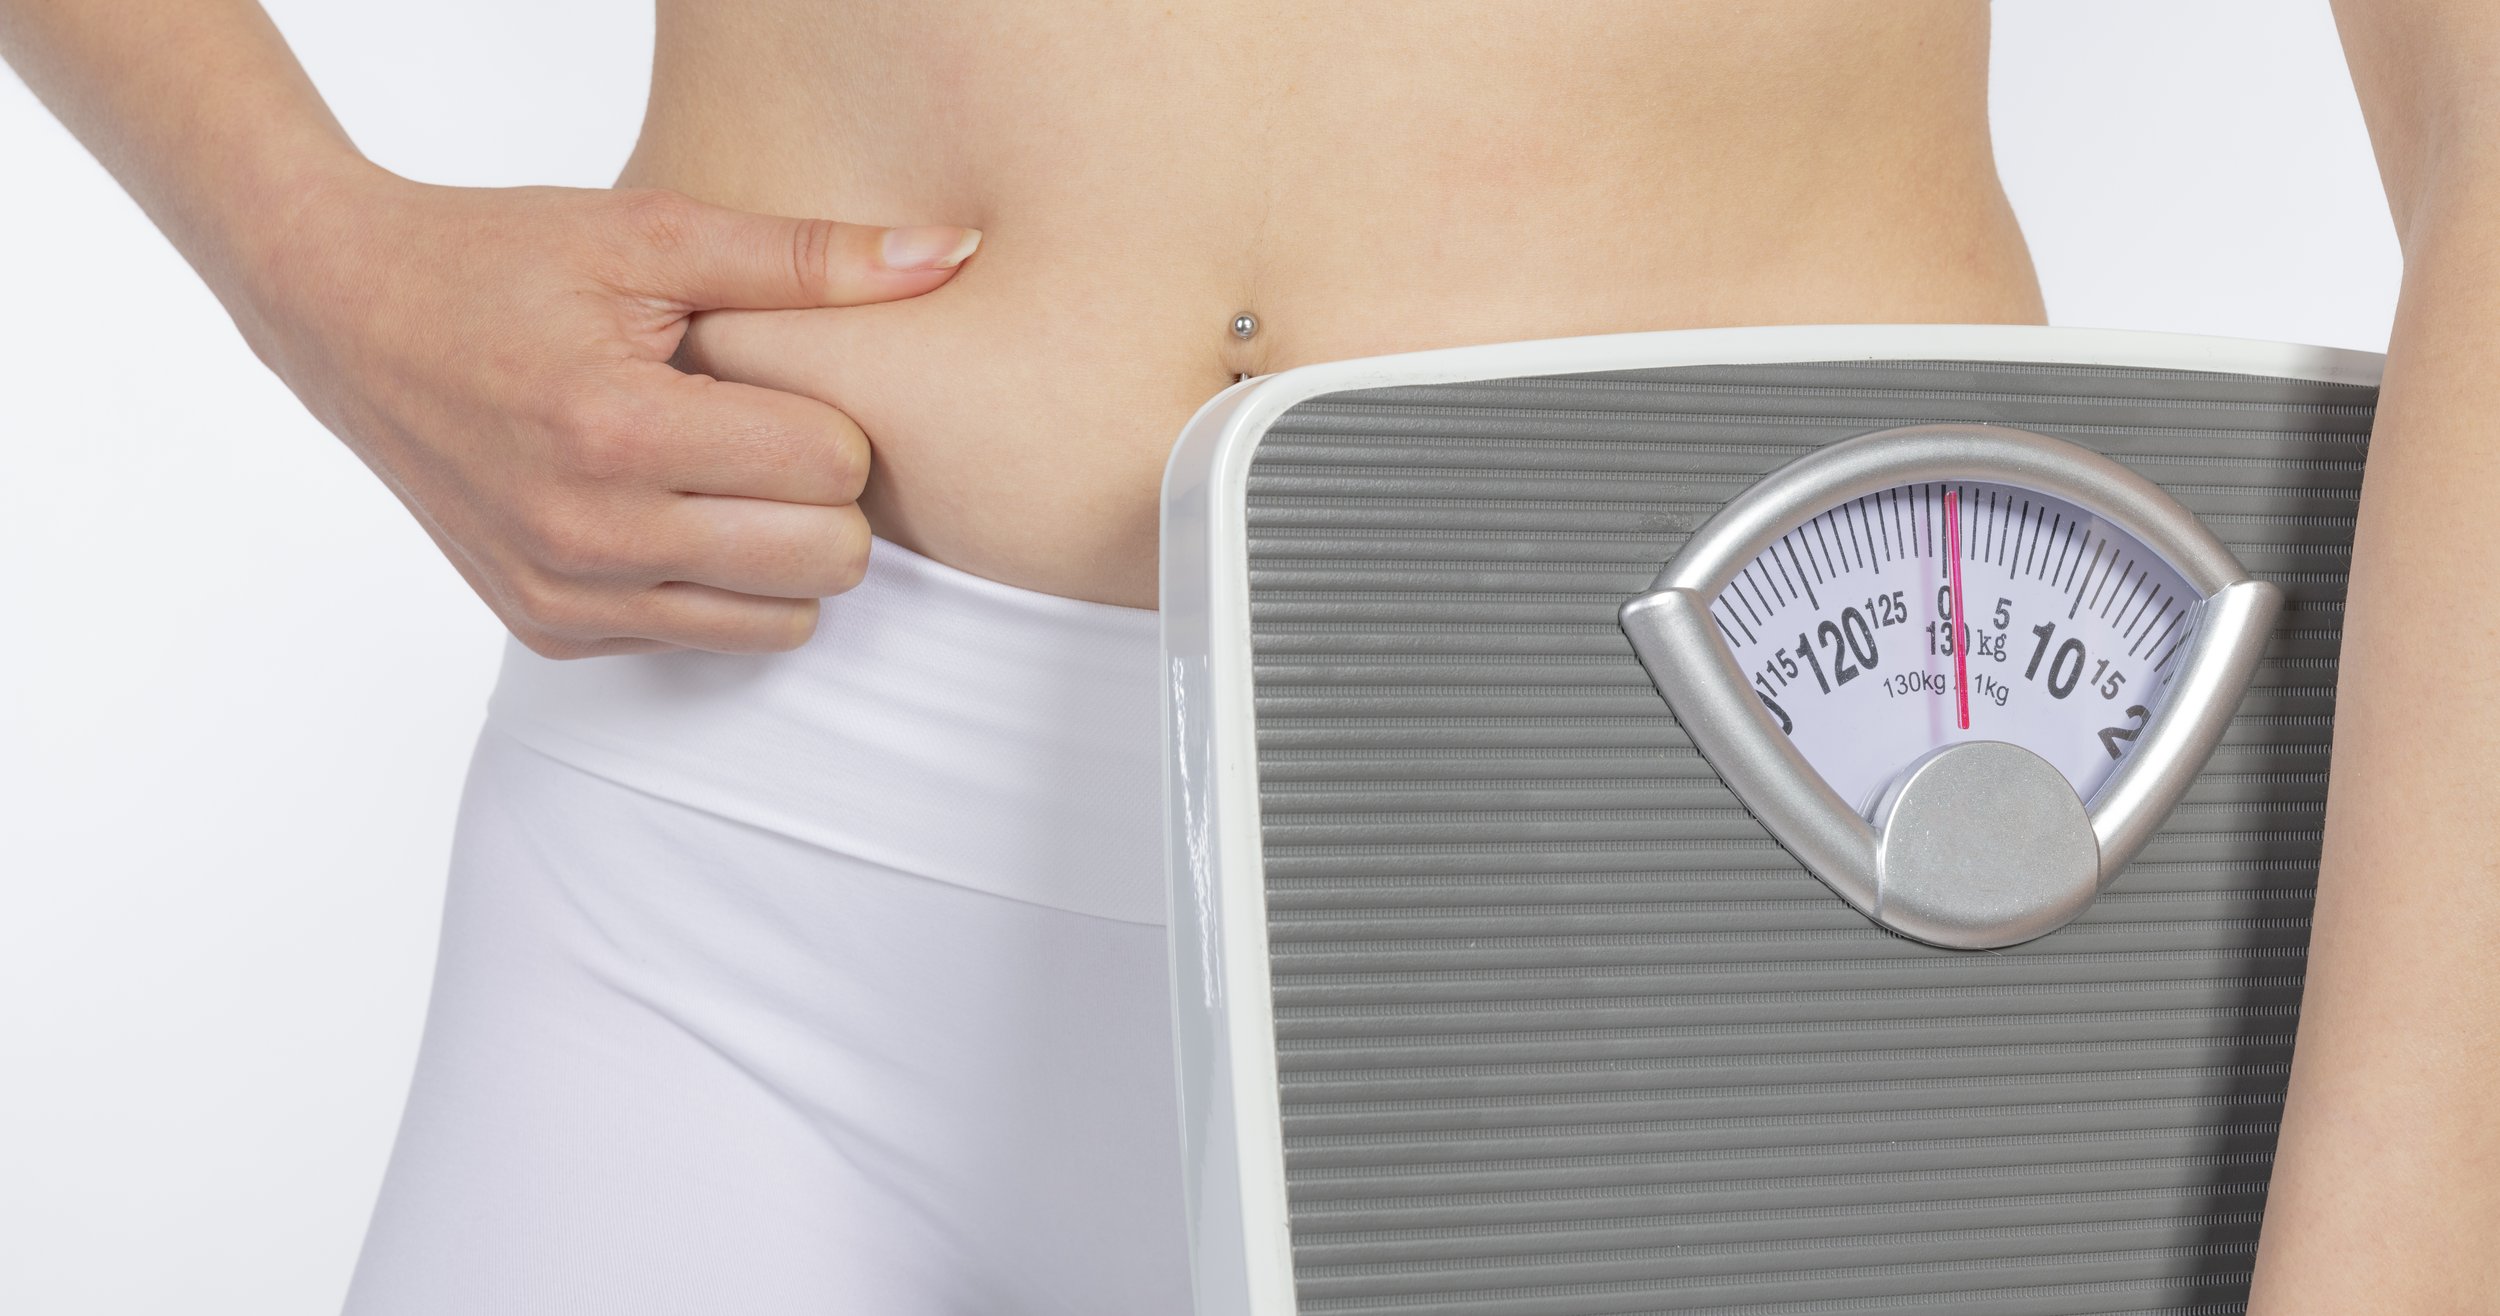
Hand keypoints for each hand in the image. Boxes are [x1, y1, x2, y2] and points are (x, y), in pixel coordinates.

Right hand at [227, 166, 977, 656]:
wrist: (346, 313)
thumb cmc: (501, 260)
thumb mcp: (654, 234)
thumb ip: (808, 257)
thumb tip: (951, 255)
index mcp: (617, 430)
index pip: (830, 466)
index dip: (830, 416)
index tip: (775, 380)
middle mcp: (586, 534)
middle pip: (825, 560)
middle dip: (823, 493)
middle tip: (766, 430)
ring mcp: (563, 596)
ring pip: (781, 623)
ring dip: (781, 550)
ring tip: (724, 472)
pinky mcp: (547, 630)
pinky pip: (703, 639)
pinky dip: (711, 582)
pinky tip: (664, 508)